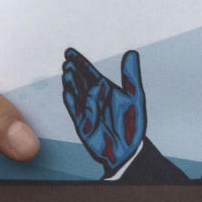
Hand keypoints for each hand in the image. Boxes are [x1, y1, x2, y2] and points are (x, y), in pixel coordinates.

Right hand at [62, 48, 145, 177]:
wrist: (128, 149)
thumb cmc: (131, 123)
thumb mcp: (134, 95)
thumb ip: (131, 75)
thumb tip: (132, 53)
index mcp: (104, 89)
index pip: (89, 72)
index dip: (80, 62)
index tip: (70, 52)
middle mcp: (93, 98)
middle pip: (80, 81)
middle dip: (73, 71)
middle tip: (67, 62)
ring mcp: (86, 110)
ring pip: (76, 94)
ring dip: (71, 84)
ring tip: (68, 73)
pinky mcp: (82, 124)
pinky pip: (75, 111)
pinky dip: (71, 102)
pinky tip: (67, 92)